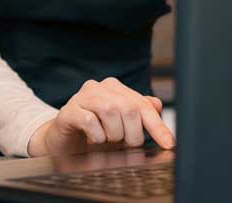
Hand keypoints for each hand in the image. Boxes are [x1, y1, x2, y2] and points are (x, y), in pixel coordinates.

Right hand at [29, 78, 173, 156]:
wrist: (62, 141)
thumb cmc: (94, 133)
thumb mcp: (121, 126)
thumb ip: (139, 114)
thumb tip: (158, 106)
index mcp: (115, 88)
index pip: (143, 105)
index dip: (158, 126)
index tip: (169, 144)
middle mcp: (99, 88)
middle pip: (129, 108)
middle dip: (132, 133)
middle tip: (125, 143)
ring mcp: (81, 97)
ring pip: (110, 111)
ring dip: (113, 134)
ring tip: (107, 139)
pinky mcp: (68, 111)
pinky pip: (90, 121)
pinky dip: (97, 136)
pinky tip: (93, 138)